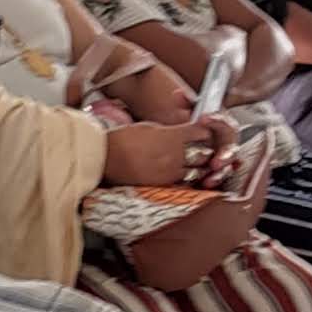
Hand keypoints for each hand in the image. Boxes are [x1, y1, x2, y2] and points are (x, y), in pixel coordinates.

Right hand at [103, 119, 230, 187]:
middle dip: (205, 150)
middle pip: (204, 153)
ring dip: (198, 167)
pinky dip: (187, 180)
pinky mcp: (163, 184)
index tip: (200, 133)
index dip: (203, 133)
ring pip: (197, 171)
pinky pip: (184, 183)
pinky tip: (181, 176)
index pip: (202, 133)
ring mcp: (170, 171)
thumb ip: (170, 131)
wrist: (106, 156)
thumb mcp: (151, 127)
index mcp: (172, 136)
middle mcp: (174, 155)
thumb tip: (182, 134)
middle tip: (200, 148)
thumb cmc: (125, 138)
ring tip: (192, 164)